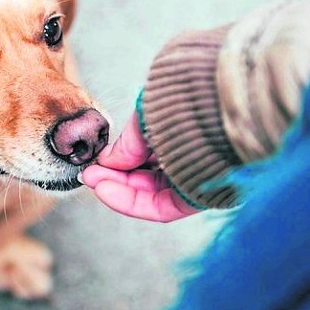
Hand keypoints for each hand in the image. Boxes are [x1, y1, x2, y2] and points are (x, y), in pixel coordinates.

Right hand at [81, 113, 198, 221]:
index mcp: (179, 134)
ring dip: (117, 190)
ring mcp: (193, 178)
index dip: (116, 160)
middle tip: (88, 174)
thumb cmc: (190, 102)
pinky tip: (106, 190)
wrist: (220, 107)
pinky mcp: (199, 199)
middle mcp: (188, 157)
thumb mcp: (148, 117)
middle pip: (144, 175)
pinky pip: (161, 207)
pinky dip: (131, 202)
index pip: (144, 155)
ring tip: (93, 181)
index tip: (95, 161)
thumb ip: (127, 142)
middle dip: (112, 176)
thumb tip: (107, 160)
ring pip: (149, 192)